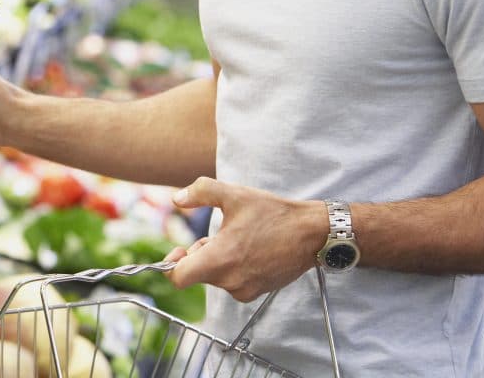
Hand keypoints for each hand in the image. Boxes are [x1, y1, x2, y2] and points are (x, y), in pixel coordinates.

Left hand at [164, 178, 327, 302]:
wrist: (312, 234)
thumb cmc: (273, 214)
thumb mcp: (234, 194)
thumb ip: (200, 192)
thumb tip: (177, 199)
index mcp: (220, 260)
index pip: (178, 278)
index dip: (171, 265)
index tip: (177, 250)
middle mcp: (230, 281)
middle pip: (196, 274)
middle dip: (199, 254)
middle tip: (216, 235)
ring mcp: (245, 290)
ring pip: (215, 277)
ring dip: (216, 260)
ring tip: (238, 239)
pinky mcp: (257, 292)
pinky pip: (232, 282)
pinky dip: (232, 268)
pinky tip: (249, 250)